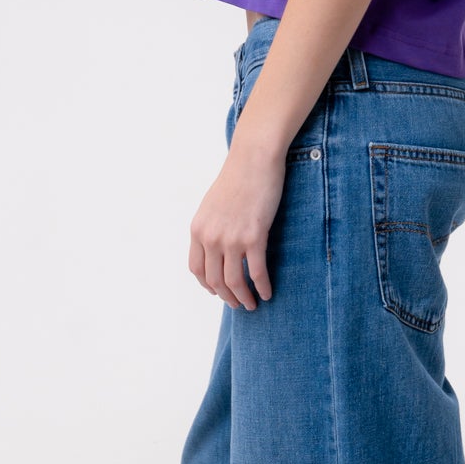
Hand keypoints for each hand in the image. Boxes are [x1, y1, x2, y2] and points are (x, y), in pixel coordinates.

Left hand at [188, 138, 283, 307]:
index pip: (197, 269)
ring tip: (253, 304)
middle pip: (215, 280)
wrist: (253, 159)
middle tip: (239, 304)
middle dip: (227, 297)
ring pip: (234, 282)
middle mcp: (211, 237)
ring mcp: (231, 239)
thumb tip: (218, 247)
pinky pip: (256, 272)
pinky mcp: (254, 237)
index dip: (207, 285)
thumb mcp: (213, 205)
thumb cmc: (237, 178)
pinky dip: (262, 287)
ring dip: (243, 297)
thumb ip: (212, 227)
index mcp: (198, 230)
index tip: (218, 292)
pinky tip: (268, 293)